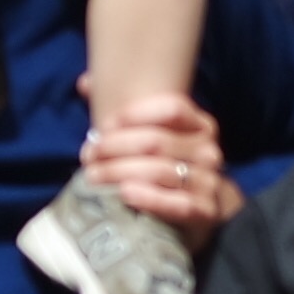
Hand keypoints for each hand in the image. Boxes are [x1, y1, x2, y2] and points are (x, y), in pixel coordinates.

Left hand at [83, 90, 236, 238]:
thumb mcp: (157, 135)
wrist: (202, 207)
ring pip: (158, 171)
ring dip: (119, 172)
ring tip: (93, 175)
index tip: (104, 126)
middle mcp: (207, 150)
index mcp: (200, 125)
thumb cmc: (170, 165)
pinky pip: (175, 203)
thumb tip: (85, 83)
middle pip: (156, 142)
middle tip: (88, 154)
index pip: (172, 108)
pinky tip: (124, 192)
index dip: (134, 115)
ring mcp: (208, 181)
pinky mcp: (203, 210)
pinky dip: (148, 197)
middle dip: (114, 147)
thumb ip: (126, 110)